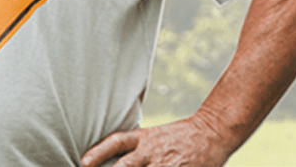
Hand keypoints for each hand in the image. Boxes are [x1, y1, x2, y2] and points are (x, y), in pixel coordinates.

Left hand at [81, 116, 230, 166]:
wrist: (212, 131)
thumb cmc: (178, 137)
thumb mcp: (153, 136)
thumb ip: (134, 149)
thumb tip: (107, 161)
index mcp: (143, 138)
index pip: (117, 142)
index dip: (98, 152)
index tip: (83, 163)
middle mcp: (151, 151)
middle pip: (125, 166)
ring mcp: (165, 164)